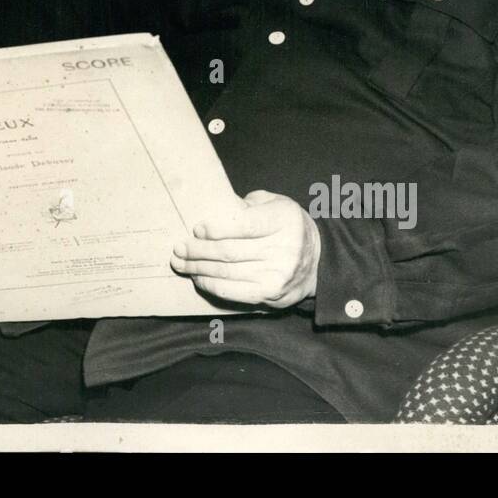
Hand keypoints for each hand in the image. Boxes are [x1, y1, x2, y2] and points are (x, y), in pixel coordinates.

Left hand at [171, 190, 320, 307]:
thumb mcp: (275, 203)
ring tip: (181, 263)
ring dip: (198, 269)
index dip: (217, 229)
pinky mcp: (271, 294)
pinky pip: (233, 292)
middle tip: (179, 248)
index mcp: (283, 220)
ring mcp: (277, 275)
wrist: (318, 260)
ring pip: (227, 273)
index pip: (244, 225)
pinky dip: (212, 285)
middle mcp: (283, 249)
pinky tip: (199, 277)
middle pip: (230, 252)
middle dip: (198, 251)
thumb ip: (247, 204)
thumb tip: (212, 210)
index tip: (197, 229)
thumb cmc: (287, 226)